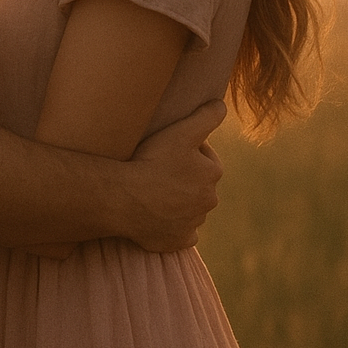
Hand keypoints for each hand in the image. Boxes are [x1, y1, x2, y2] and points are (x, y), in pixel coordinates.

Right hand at [119, 99, 225, 251]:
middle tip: (158, 170)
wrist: (124, 199)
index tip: (167, 149)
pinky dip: (173, 226)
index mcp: (212, 173)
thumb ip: (206, 116)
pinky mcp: (177, 241)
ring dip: (177, 200)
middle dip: (184, 177)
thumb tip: (222, 105)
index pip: (204, 156)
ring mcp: (193, 223)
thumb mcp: (181, 131)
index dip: (186, 150)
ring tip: (153, 191)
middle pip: (197, 184)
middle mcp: (208, 201)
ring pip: (189, 208)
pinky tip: (157, 217)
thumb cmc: (152, 161)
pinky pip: (180, 233)